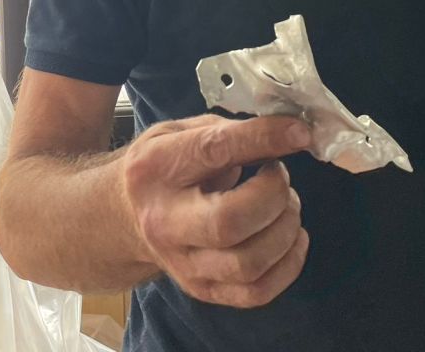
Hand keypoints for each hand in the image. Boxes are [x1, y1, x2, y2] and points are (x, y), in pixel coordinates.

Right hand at [119, 114, 311, 307]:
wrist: (126, 215)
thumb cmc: (165, 166)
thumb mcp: (185, 132)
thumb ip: (234, 132)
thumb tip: (293, 134)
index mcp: (156, 168)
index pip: (214, 151)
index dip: (262, 139)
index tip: (298, 132)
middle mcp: (164, 221)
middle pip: (229, 223)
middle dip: (273, 196)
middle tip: (278, 176)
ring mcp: (182, 263)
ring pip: (249, 263)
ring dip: (285, 230)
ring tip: (285, 205)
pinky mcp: (202, 290)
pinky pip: (257, 292)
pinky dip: (289, 265)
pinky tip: (290, 237)